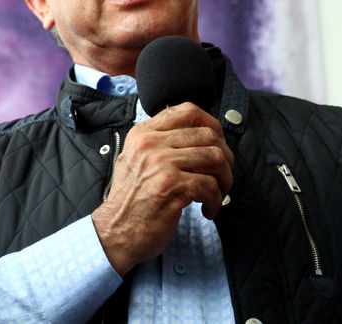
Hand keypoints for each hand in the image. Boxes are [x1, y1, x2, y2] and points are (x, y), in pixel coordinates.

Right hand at [91, 102, 232, 275]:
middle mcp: (151, 144)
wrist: (115, 231)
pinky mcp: (172, 187)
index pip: (188, 111)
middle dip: (225, 158)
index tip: (218, 143)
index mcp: (144, 134)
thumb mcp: (136, 159)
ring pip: (215, 158)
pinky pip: (210, 186)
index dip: (212, 125)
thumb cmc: (131, 200)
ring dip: (224, 180)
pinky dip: (216, 200)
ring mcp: (161, 164)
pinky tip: (208, 209)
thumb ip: (161, 143)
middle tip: (222, 176)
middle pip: (209, 135)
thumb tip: (200, 138)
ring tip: (217, 194)